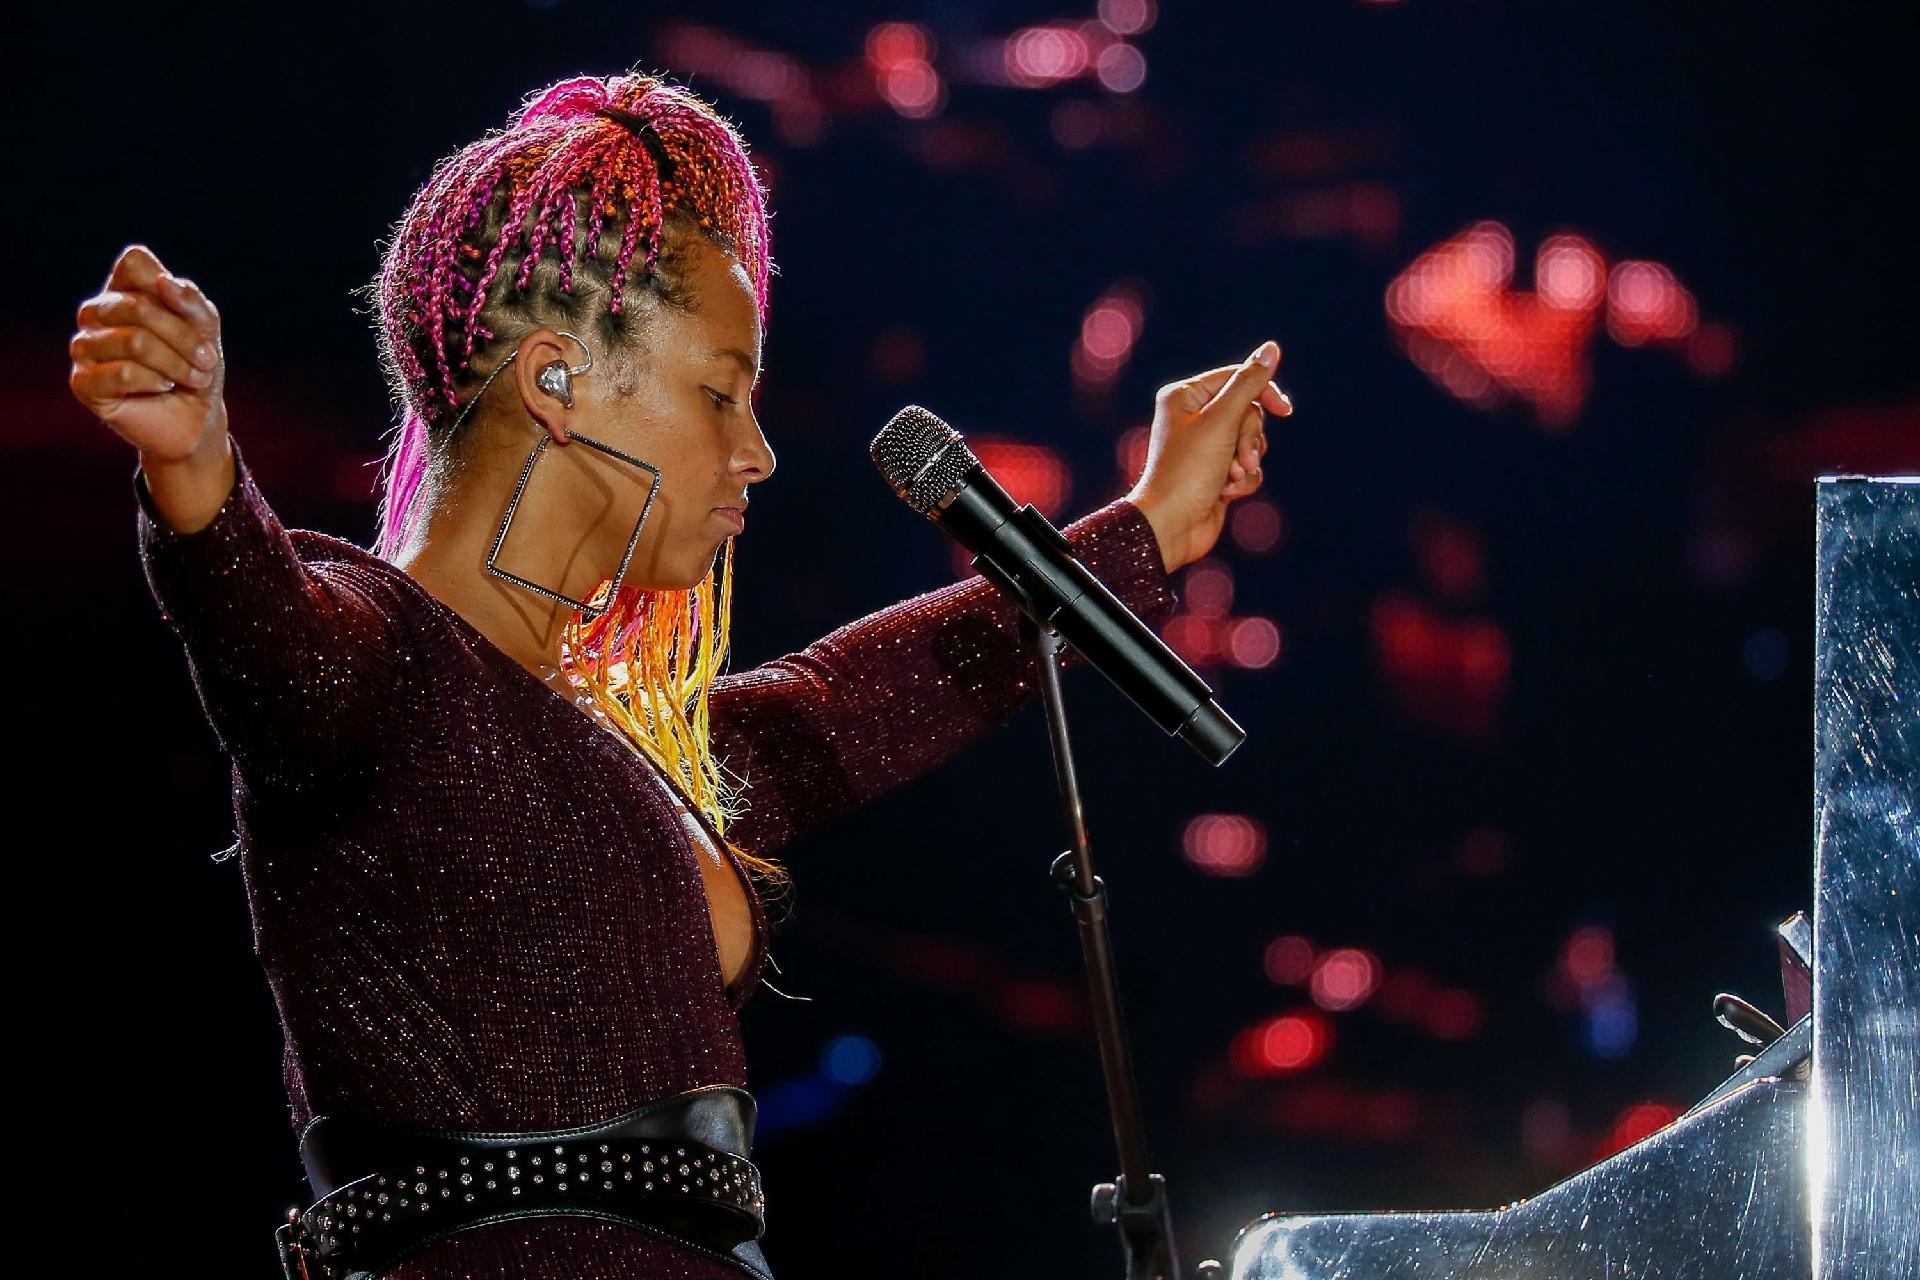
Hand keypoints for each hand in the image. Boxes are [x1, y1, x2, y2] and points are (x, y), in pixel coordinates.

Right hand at [70, 244, 227, 464]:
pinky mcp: (82, 382)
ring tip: (193, 377)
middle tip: (207, 361)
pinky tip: (163, 387)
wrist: (195, 418)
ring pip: (133, 341)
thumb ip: (191, 301)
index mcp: (121, 289)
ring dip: (176, 364)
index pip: (134, 263)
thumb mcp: (207, 329)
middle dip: (184, 337)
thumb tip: (165, 282)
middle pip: (137, 305)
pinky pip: (122, 373)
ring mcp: (84, 346)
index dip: (171, 290)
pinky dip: (155, 381)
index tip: (195, 320)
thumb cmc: (197, 366)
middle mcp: (95, 313)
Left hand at [1125, 340, 1291, 573]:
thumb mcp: (1222, 421)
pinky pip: (1247, 467)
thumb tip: (1271, 349)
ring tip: (1231, 479)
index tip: (1285, 410)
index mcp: (1185, 396)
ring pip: (1251, 441)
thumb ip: (1249, 384)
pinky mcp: (1215, 473)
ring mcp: (1205, 447)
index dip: (1263, 392)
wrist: (1172, 526)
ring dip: (1248, 461)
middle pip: (1247, 411)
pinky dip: (1243, 481)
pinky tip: (1226, 494)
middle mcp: (1192, 418)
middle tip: (1240, 458)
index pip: (1236, 378)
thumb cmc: (1189, 471)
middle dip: (1249, 438)